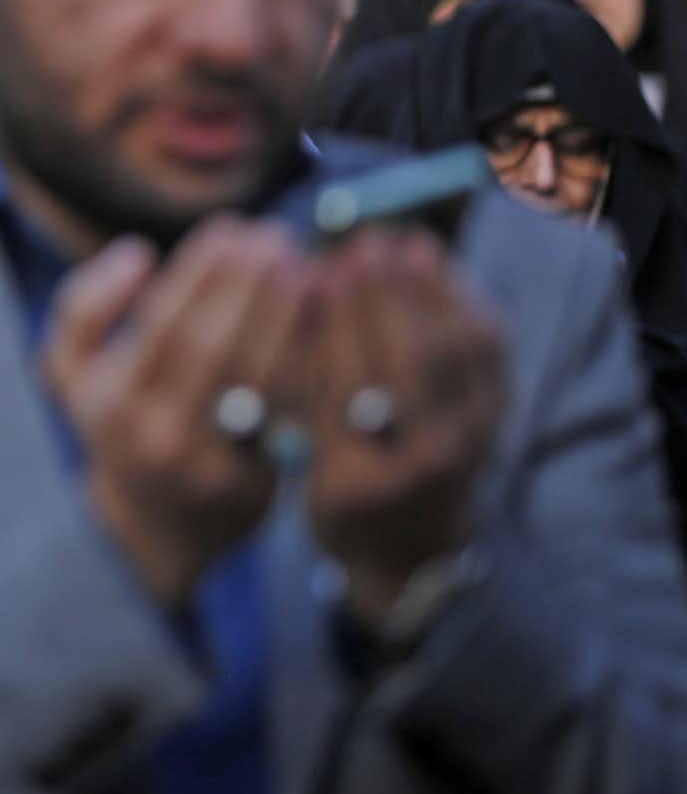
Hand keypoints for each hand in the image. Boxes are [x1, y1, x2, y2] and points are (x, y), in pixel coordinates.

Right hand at [43, 219, 309, 605]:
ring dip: (287, 314)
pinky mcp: (261, 479)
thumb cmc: (116, 423)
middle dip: (248, 284)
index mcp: (112, 402)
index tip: (230, 228)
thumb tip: (137, 252)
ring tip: (302, 265)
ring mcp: (213, 462)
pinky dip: (308, 357)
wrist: (153, 525)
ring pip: (259, 377)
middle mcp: (159, 435)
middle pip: (214, 347)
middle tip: (276, 237)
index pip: (163, 323)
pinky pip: (290, 409)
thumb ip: (84, 304)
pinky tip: (321, 316)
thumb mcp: (71, 371)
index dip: (201, 271)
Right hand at [301, 230, 503, 620]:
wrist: (411, 550)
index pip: (347, 387)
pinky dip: (464, 303)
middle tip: (361, 245)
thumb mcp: (300, 464)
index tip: (317, 274)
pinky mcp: (496, 420)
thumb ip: (298, 391)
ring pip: (455, 353)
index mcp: (357, 478)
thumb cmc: (336, 499)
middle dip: (385, 296)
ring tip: (401, 243)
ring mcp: (469, 442)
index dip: (335, 326)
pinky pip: (489, 352)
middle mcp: (422, 463)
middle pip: (410, 364)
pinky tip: (439, 269)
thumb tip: (301, 299)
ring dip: (429, 290)